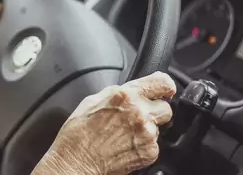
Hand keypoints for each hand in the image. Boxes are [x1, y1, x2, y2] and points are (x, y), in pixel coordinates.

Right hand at [35, 72, 175, 174]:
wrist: (76, 160)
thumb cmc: (78, 133)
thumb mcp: (93, 100)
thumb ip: (117, 93)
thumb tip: (130, 92)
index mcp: (125, 95)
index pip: (162, 82)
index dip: (165, 86)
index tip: (164, 91)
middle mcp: (139, 112)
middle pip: (165, 108)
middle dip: (154, 111)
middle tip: (138, 118)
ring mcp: (147, 133)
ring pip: (159, 128)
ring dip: (147, 129)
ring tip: (124, 135)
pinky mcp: (149, 151)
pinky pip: (154, 145)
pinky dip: (143, 145)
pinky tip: (125, 146)